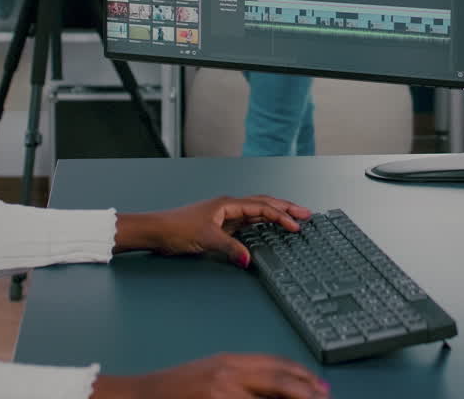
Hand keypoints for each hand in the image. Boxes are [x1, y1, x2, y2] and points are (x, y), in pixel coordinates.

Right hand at [92, 353, 328, 398]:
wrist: (138, 398)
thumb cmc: (174, 389)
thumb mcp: (212, 374)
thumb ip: (243, 379)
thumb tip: (280, 389)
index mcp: (230, 362)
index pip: (277, 365)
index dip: (303, 377)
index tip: (320, 389)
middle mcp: (227, 375)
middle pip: (279, 381)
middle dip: (306, 394)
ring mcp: (220, 394)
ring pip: (266, 398)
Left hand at [144, 195, 311, 266]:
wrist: (157, 231)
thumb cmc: (176, 228)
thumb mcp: (206, 239)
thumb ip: (230, 249)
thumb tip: (248, 259)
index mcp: (229, 204)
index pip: (263, 207)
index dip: (281, 216)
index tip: (296, 225)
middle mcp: (229, 207)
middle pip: (264, 203)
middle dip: (286, 208)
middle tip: (306, 213)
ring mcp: (225, 216)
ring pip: (257, 211)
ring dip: (275, 214)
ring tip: (293, 218)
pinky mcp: (221, 226)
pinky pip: (248, 222)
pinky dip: (262, 223)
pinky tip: (268, 228)